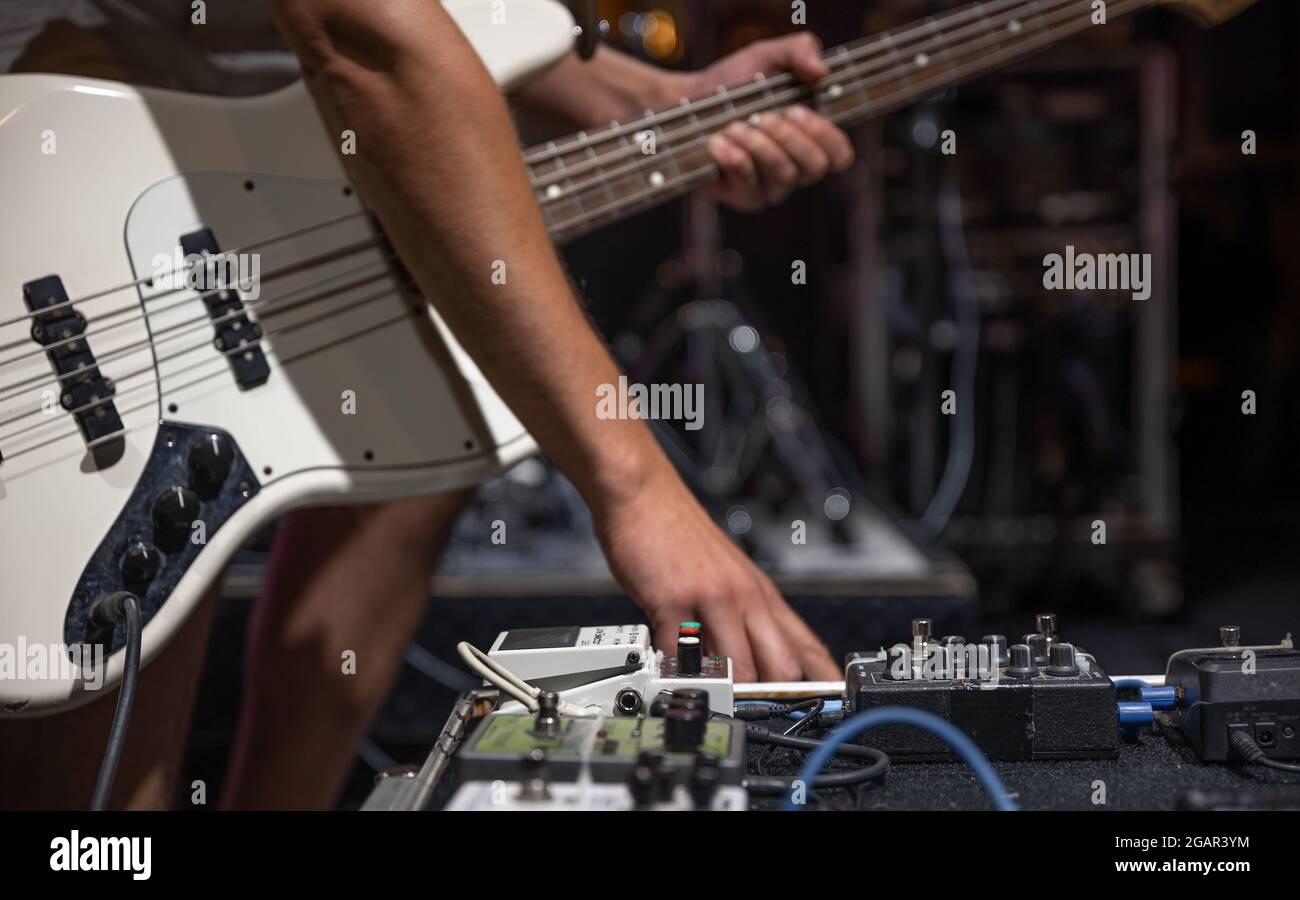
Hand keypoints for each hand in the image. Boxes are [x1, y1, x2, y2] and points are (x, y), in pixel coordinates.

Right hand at [592, 463, 839, 682]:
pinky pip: (680, 654)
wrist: (644, 495)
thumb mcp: (727, 576)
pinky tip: (668, 672)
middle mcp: (745, 597)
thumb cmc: (680, 537)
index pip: (807, 646)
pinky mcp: (674, 600)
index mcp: (762, 595)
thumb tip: (746, 663)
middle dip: (771, 698)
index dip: (823, 680)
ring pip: (739, 667)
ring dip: (725, 691)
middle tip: (756, 713)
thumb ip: (739, 617)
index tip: (829, 706)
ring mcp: (712, 598)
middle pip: (781, 666)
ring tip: (711, 698)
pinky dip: (675, 673)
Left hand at [685, 34, 854, 211]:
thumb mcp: (769, 55)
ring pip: (783, 175)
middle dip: (790, 138)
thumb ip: (801, 51)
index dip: (826, 136)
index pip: (839, 156)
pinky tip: (719, 142)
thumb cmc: (736, 81)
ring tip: (733, 125)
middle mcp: (796, 168)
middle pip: (814, 167)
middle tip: (763, 116)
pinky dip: (736, 160)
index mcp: (811, 140)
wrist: (689, 100)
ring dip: (759, 146)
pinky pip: (749, 186)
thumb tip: (821, 71)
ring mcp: (770, 187)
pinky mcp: (742, 197)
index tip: (797, 110)